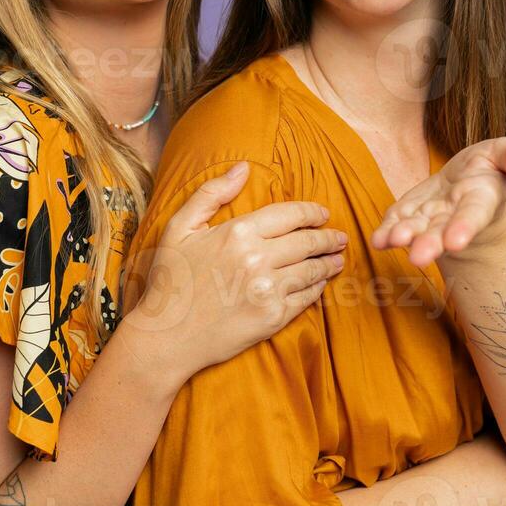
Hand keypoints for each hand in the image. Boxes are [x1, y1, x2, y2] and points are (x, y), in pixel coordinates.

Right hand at [128, 162, 347, 374]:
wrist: (166, 337)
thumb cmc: (171, 280)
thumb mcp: (180, 228)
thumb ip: (211, 193)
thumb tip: (243, 168)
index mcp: (238, 232)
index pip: (290, 214)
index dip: (312, 212)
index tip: (323, 214)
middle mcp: (258, 258)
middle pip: (308, 242)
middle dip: (329, 238)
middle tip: (339, 238)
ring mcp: (269, 290)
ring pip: (313, 270)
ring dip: (330, 263)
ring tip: (337, 259)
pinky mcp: (274, 318)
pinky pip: (307, 298)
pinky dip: (318, 288)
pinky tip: (320, 284)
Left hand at [369, 137, 505, 268]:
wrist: (468, 180)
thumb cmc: (492, 165)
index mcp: (481, 200)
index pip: (473, 215)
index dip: (464, 227)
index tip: (455, 242)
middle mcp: (454, 216)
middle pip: (442, 232)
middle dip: (431, 243)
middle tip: (419, 257)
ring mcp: (431, 218)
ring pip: (418, 231)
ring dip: (405, 236)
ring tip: (394, 240)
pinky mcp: (410, 214)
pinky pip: (396, 224)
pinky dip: (386, 232)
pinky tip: (378, 240)